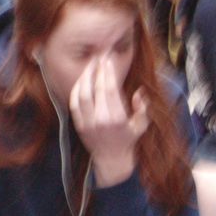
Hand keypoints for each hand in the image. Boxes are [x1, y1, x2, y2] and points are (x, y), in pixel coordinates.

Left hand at [71, 54, 148, 186]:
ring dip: (85, 76)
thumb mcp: (141, 125)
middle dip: (97, 69)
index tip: (108, 59)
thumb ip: (142, 108)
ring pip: (82, 94)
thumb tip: (139, 92)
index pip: (110, 90)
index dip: (108, 72)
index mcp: (117, 119)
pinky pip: (74, 103)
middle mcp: (100, 120)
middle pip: (95, 89)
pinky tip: (82, 79)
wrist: (111, 159)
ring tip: (90, 64)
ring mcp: (87, 122)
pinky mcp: (78, 124)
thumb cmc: (128, 140)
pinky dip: (77, 89)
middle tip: (99, 55)